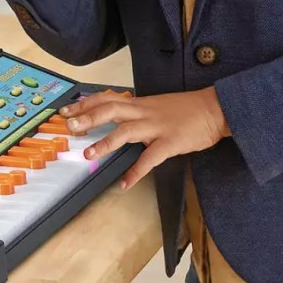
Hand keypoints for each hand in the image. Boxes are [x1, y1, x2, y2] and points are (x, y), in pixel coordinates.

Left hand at [60, 88, 231, 190]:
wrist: (215, 109)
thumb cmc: (187, 110)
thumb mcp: (157, 105)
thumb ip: (137, 111)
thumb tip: (117, 118)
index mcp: (140, 103)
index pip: (107, 99)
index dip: (85, 104)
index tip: (67, 109)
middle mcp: (144, 112)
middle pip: (110, 109)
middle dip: (87, 117)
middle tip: (69, 125)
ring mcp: (157, 127)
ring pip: (125, 131)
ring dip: (105, 142)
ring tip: (88, 153)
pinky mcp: (170, 142)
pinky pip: (150, 158)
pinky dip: (136, 172)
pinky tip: (125, 183)